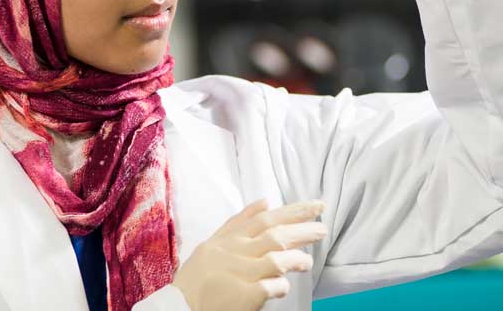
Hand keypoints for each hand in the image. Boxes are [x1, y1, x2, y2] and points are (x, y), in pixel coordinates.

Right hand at [172, 198, 326, 310]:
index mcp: (231, 238)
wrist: (180, 306)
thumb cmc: (198, 275)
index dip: (293, 211)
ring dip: (296, 259)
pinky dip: (280, 286)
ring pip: (275, 259)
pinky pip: (269, 287)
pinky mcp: (243, 296)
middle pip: (274, 235)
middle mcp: (236, 252)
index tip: (316, 206)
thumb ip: (239, 221)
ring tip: (308, 262)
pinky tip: (284, 286)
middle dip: (302, 229)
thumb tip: (265, 201)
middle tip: (322, 228)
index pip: (266, 218)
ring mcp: (240, 274)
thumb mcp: (213, 241)